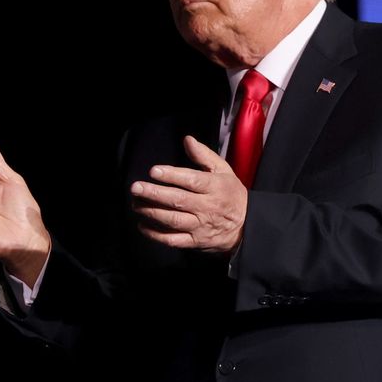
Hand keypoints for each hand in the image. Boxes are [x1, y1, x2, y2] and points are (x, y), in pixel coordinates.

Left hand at [132, 135, 247, 253]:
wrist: (246, 226)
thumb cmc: (231, 194)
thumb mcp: (223, 171)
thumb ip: (204, 155)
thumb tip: (187, 140)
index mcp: (215, 188)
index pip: (192, 181)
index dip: (172, 176)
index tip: (154, 171)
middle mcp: (207, 207)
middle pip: (178, 200)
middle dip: (154, 194)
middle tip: (136, 187)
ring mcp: (200, 226)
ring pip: (173, 220)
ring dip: (151, 212)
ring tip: (136, 203)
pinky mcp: (194, 241)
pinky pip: (172, 239)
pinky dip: (155, 234)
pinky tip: (142, 225)